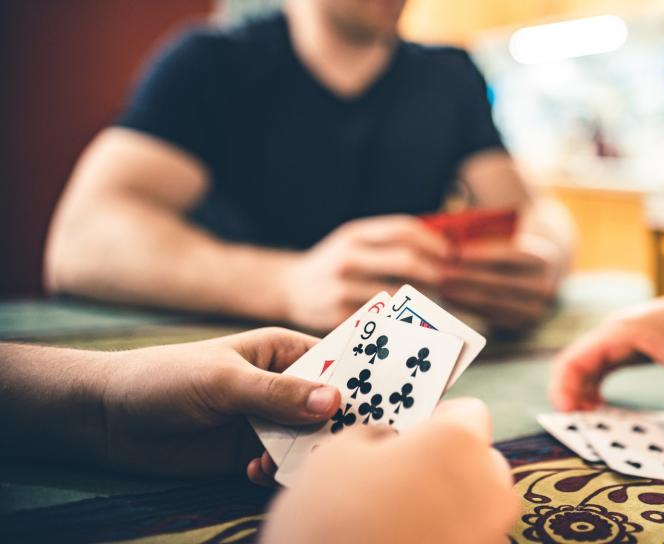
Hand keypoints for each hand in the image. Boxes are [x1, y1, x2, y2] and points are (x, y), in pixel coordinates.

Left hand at [100, 328, 340, 475]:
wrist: (111, 418)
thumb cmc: (167, 378)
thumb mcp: (224, 381)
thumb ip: (277, 394)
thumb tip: (335, 402)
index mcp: (284, 351)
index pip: (336, 363)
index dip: (364, 378)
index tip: (392, 399)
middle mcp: (284, 385)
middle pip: (330, 407)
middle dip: (339, 425)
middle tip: (347, 446)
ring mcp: (269, 421)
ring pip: (309, 440)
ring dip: (306, 455)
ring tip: (289, 464)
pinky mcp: (251, 453)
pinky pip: (282, 465)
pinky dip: (279, 472)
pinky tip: (256, 473)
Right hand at [261, 398, 518, 543]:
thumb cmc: (333, 523)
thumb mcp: (335, 456)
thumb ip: (375, 435)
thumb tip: (389, 441)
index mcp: (459, 441)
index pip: (468, 411)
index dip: (440, 418)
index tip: (414, 433)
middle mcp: (490, 484)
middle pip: (478, 458)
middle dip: (447, 463)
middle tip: (401, 478)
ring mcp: (492, 532)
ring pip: (477, 502)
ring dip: (448, 503)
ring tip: (399, 517)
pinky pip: (470, 536)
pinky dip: (447, 536)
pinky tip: (408, 539)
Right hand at [282, 215, 450, 330]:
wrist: (290, 287)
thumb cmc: (335, 262)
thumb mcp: (355, 240)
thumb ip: (389, 240)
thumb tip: (441, 244)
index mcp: (354, 235)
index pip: (402, 230)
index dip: (432, 240)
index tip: (450, 252)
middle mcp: (347, 258)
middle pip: (405, 260)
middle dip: (435, 270)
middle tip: (450, 278)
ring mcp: (342, 288)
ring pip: (399, 292)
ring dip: (425, 296)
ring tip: (440, 299)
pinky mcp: (341, 316)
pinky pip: (383, 317)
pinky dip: (404, 317)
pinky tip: (416, 318)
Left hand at [439, 233, 562, 331]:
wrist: (547, 265)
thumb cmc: (518, 239)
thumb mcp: (512, 228)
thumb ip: (487, 228)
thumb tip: (451, 229)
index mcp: (546, 258)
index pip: (512, 256)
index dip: (484, 255)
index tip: (457, 252)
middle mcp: (546, 286)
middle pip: (500, 282)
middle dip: (467, 278)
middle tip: (440, 272)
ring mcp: (537, 310)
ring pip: (494, 302)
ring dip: (464, 295)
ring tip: (440, 287)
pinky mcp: (524, 325)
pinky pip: (492, 317)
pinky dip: (469, 308)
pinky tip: (449, 300)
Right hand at [550, 257, 663, 454]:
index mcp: (620, 332)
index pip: (575, 358)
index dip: (564, 387)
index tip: (569, 416)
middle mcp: (613, 333)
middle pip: (574, 364)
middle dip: (569, 395)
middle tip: (578, 429)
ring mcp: (620, 339)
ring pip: (586, 367)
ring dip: (581, 394)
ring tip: (591, 426)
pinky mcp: (630, 347)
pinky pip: (601, 369)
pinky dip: (596, 389)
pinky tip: (604, 411)